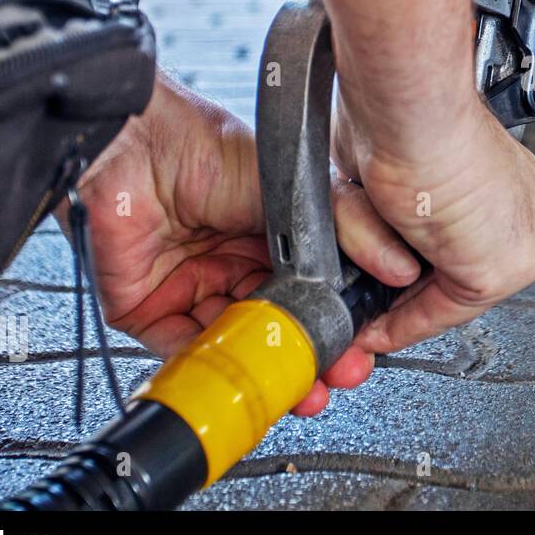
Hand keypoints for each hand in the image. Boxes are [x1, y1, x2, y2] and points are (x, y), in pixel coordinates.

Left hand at [69, 72, 374, 415]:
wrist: (136, 147)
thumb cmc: (206, 149)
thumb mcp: (298, 189)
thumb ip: (349, 228)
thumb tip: (398, 264)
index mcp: (270, 235)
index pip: (310, 294)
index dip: (334, 324)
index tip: (358, 347)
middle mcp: (232, 262)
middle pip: (275, 327)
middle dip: (307, 358)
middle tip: (334, 376)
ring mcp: (191, 285)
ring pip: (236, 346)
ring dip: (265, 372)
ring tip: (296, 388)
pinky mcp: (147, 307)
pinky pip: (183, 350)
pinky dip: (211, 371)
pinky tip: (241, 380)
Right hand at [332, 94, 534, 355]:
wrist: (409, 104)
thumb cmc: (396, 112)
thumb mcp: (390, 167)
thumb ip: (391, 209)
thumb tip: (375, 237)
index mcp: (511, 180)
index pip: (466, 243)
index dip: (420, 272)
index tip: (390, 290)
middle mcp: (526, 211)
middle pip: (458, 273)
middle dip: (405, 297)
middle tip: (368, 317)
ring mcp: (520, 242)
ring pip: (442, 290)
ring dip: (389, 291)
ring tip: (360, 281)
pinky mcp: (498, 269)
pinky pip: (441, 313)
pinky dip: (400, 324)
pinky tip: (373, 328)